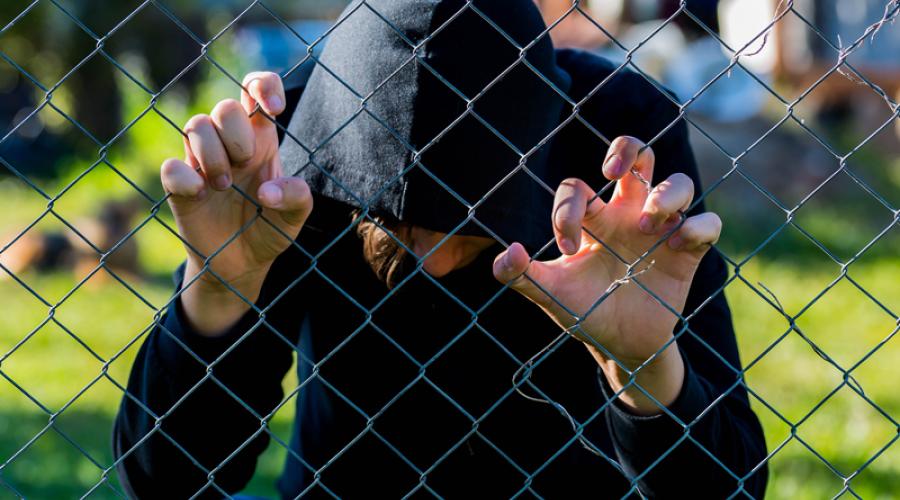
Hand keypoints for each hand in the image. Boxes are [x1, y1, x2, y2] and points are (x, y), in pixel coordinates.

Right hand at [161, 72, 312, 335]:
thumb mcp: (296, 216)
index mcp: (261, 139)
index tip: (273, 111)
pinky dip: (184, 177)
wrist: (242, 263)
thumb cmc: (270, 229)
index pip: (256, 88)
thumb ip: (297, 197)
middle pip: (224, 107)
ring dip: (213, 156)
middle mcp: (229, 143)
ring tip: (224, 187)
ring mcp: (201, 162)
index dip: (263, 86)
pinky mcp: (180, 187)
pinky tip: (199, 193)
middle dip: (237, 135)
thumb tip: (267, 190)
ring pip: (195, 126)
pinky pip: (171, 166)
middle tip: (245, 165)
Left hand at [493, 136, 720, 413]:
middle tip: (614, 173)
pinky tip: (676, 244)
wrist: (619, 345)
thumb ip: (521, 275)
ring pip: (679, 182)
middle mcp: (628, 214)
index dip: (568, 209)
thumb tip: (507, 252)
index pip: (578, 188)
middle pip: (637, 154)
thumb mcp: (550, 293)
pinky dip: (697, 226)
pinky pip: (707, 222)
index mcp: (593, 219)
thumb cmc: (583, 310)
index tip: (568, 247)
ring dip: (666, 195)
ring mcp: (662, 230)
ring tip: (648, 226)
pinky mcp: (688, 252)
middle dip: (627, 149)